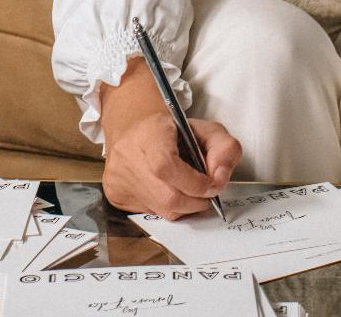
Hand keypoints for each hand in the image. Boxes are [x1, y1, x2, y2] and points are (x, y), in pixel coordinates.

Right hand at [99, 57, 241, 219]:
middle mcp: (128, 156)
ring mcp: (118, 178)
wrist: (135, 129)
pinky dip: (166, 207)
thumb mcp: (206, 129)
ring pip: (160, 210)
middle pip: (167, 197)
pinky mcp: (115, 194)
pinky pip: (149, 212)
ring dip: (183, 206)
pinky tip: (167, 189)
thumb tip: (220, 179)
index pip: (166, 166)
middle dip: (195, 200)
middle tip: (206, 192)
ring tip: (189, 190)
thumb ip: (224, 148)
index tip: (211, 184)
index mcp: (150, 133)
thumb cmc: (172, 130)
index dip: (193, 182)